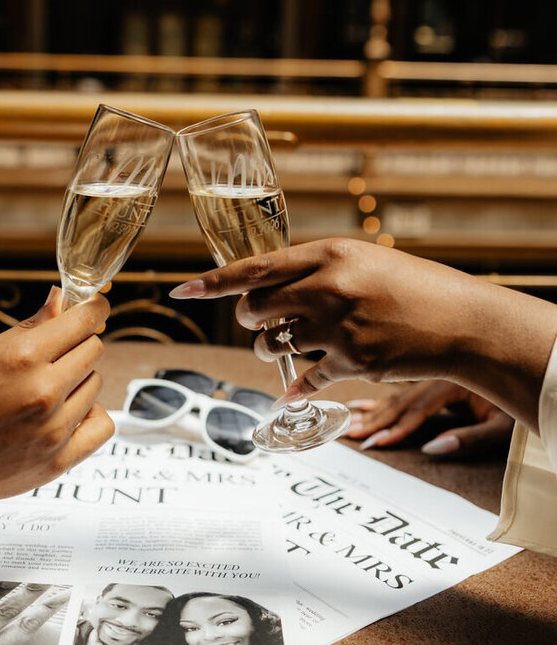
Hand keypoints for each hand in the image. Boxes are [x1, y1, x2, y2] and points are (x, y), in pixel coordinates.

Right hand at [0, 290, 113, 533]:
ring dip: (79, 381)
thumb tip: (61, 301)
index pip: (84, 320)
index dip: (92, 309)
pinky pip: (102, 426)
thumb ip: (29, 328)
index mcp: (22, 357)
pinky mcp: (57, 463)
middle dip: (77, 345)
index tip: (93, 307)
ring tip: (45, 390)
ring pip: (96, 386)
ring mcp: (53, 430)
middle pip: (93, 350)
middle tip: (53, 354)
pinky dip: (89, 416)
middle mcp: (43, 392)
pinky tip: (66, 415)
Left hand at [170, 238, 556, 433]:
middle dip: (250, 319)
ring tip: (287, 344)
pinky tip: (295, 390)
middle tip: (265, 321)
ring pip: (269, 345)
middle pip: (253, 309)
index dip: (213, 282)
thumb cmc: (412, 288)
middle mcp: (328, 287)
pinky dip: (296, 386)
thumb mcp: (363, 262)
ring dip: (267, 349)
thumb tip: (267, 288)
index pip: (255, 268)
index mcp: (330, 254)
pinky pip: (302, 379)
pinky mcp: (350, 363)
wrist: (462, 322)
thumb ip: (316, 271)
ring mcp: (338, 327)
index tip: (182, 290)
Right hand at [344, 380, 513, 457]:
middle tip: (351, 435)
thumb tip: (432, 450)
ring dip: (371, 410)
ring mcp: (430, 375)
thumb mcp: (499, 424)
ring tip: (348, 422)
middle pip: (399, 401)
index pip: (416, 411)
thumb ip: (467, 438)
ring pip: (395, 394)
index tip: (374, 442)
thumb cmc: (516, 397)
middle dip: (375, 420)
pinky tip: (360, 402)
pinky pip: (398, 389)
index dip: (395, 429)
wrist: (526, 367)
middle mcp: (435, 376)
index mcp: (450, 383)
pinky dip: (377, 398)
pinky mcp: (429, 377)